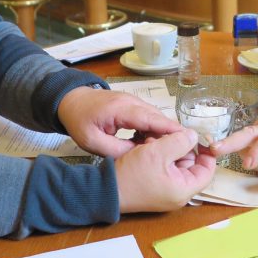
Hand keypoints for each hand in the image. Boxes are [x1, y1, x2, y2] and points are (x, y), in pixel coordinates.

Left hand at [57, 86, 182, 157]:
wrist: (71, 101)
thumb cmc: (79, 120)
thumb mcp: (92, 141)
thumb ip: (116, 150)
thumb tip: (139, 157)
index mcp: (121, 109)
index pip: (151, 119)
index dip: (169, 129)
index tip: (186, 139)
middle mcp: (131, 101)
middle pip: (158, 117)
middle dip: (170, 134)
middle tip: (180, 152)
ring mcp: (133, 101)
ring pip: (155, 116)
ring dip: (162, 132)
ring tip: (167, 151)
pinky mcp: (133, 104)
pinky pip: (149, 116)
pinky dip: (154, 128)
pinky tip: (151, 142)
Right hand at [116, 129, 215, 212]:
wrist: (106, 189)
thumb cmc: (133, 174)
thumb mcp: (158, 152)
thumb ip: (180, 141)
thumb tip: (194, 136)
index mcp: (184, 189)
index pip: (207, 170)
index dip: (207, 152)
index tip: (202, 136)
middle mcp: (178, 193)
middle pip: (190, 163)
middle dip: (180, 146)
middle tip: (165, 136)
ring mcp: (166, 190)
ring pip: (176, 162)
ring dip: (167, 148)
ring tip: (152, 140)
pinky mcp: (155, 186)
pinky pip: (164, 166)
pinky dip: (159, 154)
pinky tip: (147, 146)